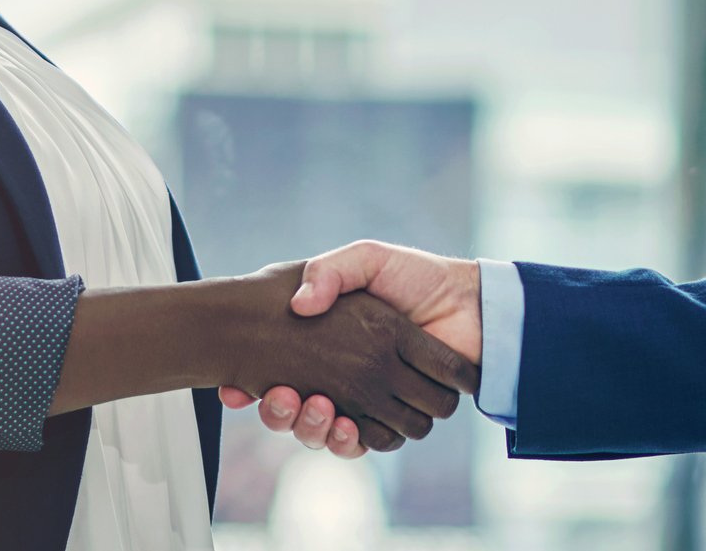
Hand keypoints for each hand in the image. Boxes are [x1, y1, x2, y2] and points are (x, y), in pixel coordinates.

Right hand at [224, 243, 483, 455]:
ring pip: (325, 434)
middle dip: (282, 414)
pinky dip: (351, 440)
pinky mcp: (395, 417)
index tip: (236, 390)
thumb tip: (299, 306)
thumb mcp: (365, 261)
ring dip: (314, 428)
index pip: (278, 377)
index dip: (258, 388)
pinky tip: (347, 422)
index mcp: (329, 345)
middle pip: (295, 414)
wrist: (468, 302)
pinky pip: (364, 443)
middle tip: (282, 396)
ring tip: (318, 406)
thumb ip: (329, 271)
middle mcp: (343, 377)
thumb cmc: (416, 277)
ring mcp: (368, 400)